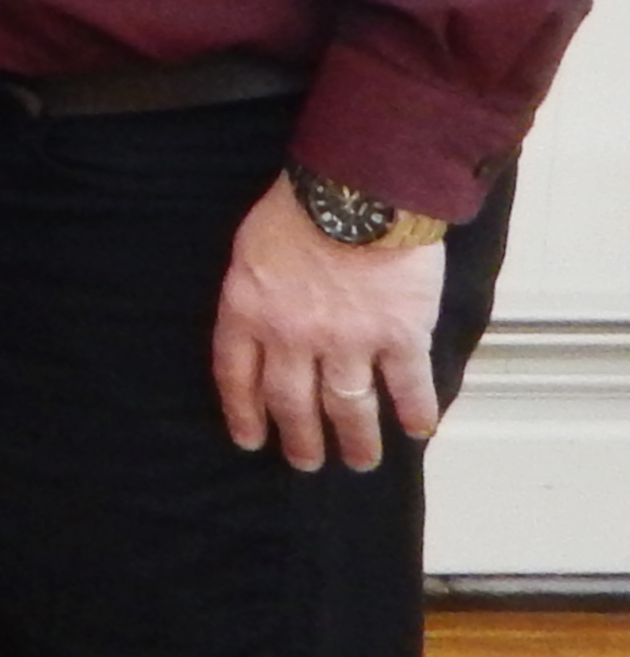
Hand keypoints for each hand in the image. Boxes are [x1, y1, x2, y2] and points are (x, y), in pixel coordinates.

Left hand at [214, 174, 447, 470]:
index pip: (238, 378)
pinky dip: (414, 412)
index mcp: (249, 313)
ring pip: (349, 407)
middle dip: (300, 440)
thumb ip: (254, 295)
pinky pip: (408, 386)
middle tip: (307, 463)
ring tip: (360, 462)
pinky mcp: (400, 336)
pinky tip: (418, 431)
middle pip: (292, 402)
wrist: (357, 192)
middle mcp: (294, 339)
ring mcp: (349, 342)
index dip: (244, 414)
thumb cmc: (297, 209)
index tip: (251, 441)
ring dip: (356, 440)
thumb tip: (260, 323)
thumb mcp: (249, 251)